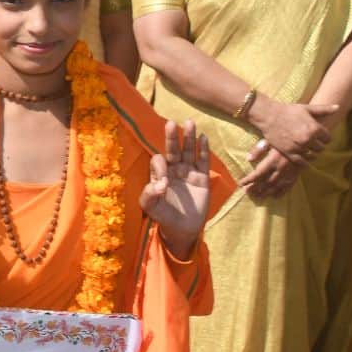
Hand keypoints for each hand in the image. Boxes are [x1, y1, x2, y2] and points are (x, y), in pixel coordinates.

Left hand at [140, 120, 212, 248]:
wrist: (182, 228)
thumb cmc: (163, 216)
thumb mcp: (150, 207)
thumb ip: (148, 195)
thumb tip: (159, 184)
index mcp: (158, 174)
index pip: (159, 162)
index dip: (160, 167)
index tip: (164, 184)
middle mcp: (173, 169)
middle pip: (173, 150)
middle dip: (172, 137)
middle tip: (171, 123)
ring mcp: (188, 172)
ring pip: (188, 151)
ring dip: (189, 138)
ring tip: (190, 122)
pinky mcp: (202, 178)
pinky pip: (202, 161)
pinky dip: (203, 150)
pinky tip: (203, 137)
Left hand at [237, 141, 303, 197]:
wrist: (305, 141)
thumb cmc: (284, 138)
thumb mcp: (270, 140)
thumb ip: (259, 149)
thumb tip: (248, 159)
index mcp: (273, 160)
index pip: (258, 173)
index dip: (249, 180)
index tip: (241, 183)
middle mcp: (280, 169)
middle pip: (265, 182)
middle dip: (255, 188)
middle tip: (247, 192)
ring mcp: (289, 173)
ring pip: (275, 186)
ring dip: (266, 192)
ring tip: (258, 197)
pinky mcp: (296, 175)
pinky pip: (288, 187)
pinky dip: (281, 193)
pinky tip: (275, 197)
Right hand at [251, 98, 335, 162]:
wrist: (268, 116)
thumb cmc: (288, 110)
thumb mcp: (307, 108)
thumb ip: (324, 109)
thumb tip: (338, 107)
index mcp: (315, 128)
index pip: (328, 139)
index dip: (324, 137)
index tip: (320, 136)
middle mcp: (308, 139)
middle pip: (321, 148)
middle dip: (318, 145)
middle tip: (312, 142)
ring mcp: (299, 147)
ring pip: (312, 155)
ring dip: (311, 152)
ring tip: (307, 148)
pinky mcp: (289, 153)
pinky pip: (302, 162)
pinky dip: (304, 162)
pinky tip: (303, 158)